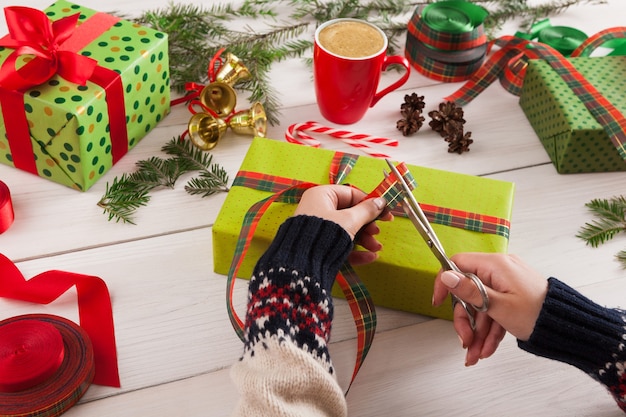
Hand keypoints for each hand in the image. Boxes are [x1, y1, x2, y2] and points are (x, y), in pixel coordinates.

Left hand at [294, 185, 391, 264]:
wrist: (302, 264)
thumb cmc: (325, 234)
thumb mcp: (350, 220)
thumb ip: (367, 211)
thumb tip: (381, 201)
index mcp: (322, 195)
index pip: (351, 194)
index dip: (370, 203)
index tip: (385, 213)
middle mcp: (318, 209)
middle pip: (349, 214)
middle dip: (367, 226)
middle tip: (378, 233)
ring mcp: (317, 229)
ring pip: (346, 231)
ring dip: (364, 240)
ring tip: (376, 248)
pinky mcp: (318, 246)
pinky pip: (339, 244)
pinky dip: (354, 250)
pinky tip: (370, 257)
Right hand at [432, 253, 548, 365]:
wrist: (569, 327)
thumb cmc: (539, 313)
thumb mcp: (498, 305)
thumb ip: (469, 291)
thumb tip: (447, 276)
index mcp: (495, 266)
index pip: (458, 264)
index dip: (445, 282)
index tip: (439, 300)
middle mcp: (499, 271)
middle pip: (468, 292)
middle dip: (465, 320)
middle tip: (465, 340)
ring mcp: (506, 285)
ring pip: (481, 307)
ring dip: (477, 331)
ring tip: (475, 353)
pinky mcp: (512, 297)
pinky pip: (494, 311)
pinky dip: (490, 330)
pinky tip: (487, 348)